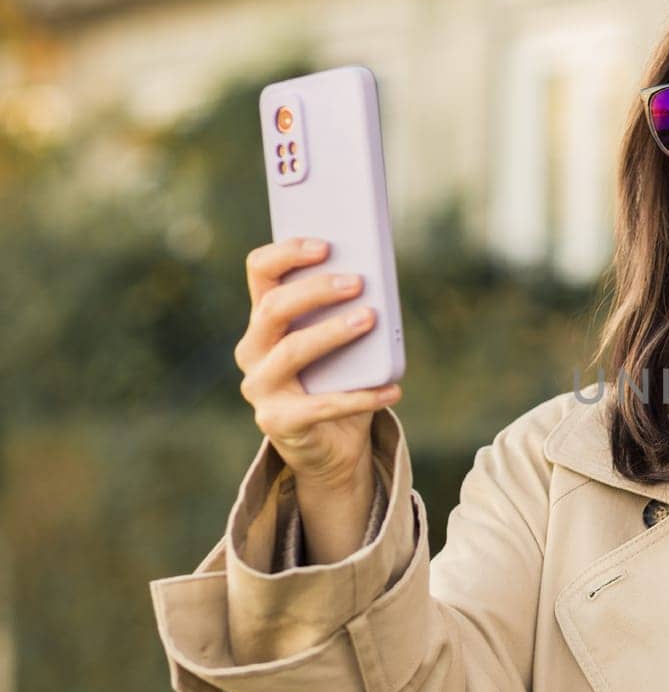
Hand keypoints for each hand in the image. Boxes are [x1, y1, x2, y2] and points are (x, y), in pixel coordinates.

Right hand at [234, 236, 401, 486]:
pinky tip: (392, 389)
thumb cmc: (337, 381)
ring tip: (370, 319)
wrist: (331, 446)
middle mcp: (253, 350)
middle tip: (357, 282)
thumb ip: (348, 312)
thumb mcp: (341, 343)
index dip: (287, 253)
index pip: (260, 272)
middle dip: (315, 290)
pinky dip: (362, 396)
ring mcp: (261, 387)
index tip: (326, 245)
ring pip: (292, 351)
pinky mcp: (278, 422)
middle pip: (273, 308)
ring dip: (333, 332)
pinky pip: (322, 405)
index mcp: (265, 320)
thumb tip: (380, 282)